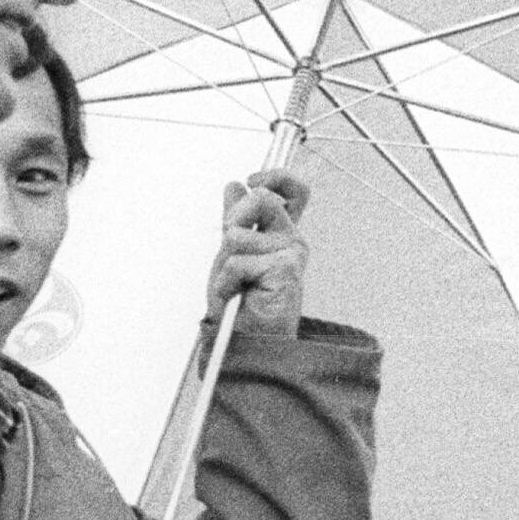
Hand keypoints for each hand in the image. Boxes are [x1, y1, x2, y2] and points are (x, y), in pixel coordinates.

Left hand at [207, 168, 309, 332]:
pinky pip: (237, 261)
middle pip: (262, 196)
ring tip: (233, 284)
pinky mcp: (285, 268)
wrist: (249, 343)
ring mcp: (291, 252)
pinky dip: (226, 282)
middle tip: (229, 245)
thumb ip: (235, 220)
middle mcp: (291, 239)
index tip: (251, 180)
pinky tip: (236, 295)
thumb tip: (234, 185)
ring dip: (224, 261)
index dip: (275, 176)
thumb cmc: (242, 305)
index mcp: (281, 233)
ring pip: (238, 233)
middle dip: (232, 217)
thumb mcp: (231, 254)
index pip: (294, 190)